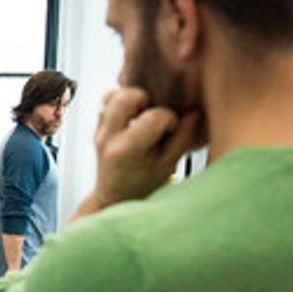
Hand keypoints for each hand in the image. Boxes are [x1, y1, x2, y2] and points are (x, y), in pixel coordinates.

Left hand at [88, 88, 203, 210]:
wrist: (114, 195)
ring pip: (112, 95)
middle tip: (154, 113)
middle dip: (146, 99)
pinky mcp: (97, 126)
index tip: (172, 129)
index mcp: (126, 150)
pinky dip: (122, 102)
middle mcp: (108, 137)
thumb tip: (195, 113)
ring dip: (132, 98)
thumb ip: (182, 139)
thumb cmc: (142, 185)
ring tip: (143, 113)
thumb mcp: (167, 165)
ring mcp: (99, 131)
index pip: (153, 117)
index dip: (170, 119)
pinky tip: (135, 116)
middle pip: (124, 97)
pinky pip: (107, 102)